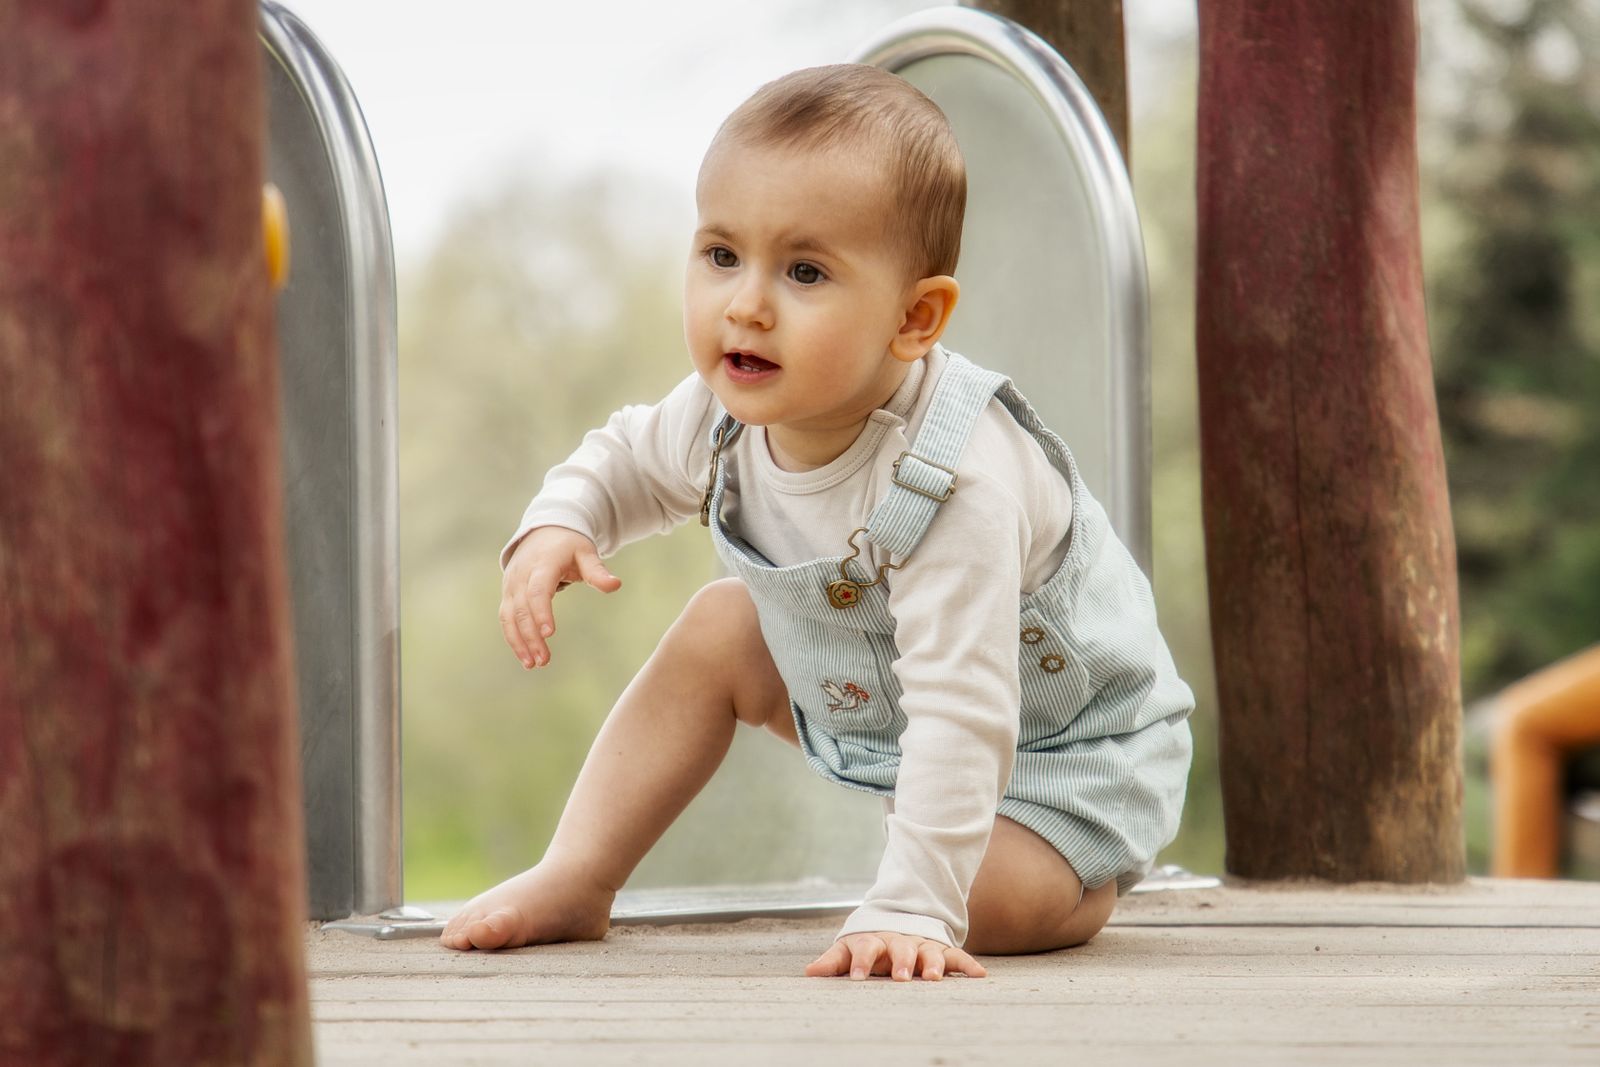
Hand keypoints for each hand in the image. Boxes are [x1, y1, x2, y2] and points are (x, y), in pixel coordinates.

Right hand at [499, 527, 620, 668]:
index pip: (538, 590)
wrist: (543, 532)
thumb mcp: (586, 553)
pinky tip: (526, 657)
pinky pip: (506, 618)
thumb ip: (598, 571)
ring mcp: (511, 585)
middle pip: (522, 608)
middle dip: (531, 636)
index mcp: (542, 564)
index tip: (550, 633)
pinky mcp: (507, 594)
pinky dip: (513, 638)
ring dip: (519, 642)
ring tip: (533, 664)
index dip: (542, 611)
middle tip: (544, 660)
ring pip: (509, 616)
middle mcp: (521, 575)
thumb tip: (616, 585)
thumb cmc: (569, 545)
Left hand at [805, 931, 986, 981]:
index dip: (860, 962)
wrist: (898, 921)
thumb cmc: (870, 946)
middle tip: (900, 978)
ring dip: (932, 964)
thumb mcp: (849, 950)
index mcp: (875, 941)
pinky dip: (968, 965)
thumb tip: (809, 973)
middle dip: (901, 963)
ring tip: (933, 978)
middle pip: (901, 949)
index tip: (856, 977)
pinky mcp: (941, 951)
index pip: (865, 948)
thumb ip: (833, 962)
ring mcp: (922, 946)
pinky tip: (979, 975)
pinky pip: (956, 957)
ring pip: (929, 952)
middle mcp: (900, 942)